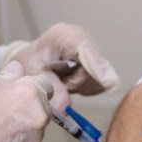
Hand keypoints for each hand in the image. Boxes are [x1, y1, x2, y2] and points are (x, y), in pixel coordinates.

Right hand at [0, 61, 52, 141]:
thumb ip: (7, 77)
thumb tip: (17, 70)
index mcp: (30, 93)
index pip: (46, 84)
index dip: (33, 86)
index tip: (21, 90)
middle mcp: (39, 117)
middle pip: (43, 107)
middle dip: (29, 107)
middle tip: (5, 111)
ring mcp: (34, 141)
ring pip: (36, 128)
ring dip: (24, 126)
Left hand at [3, 23, 119, 111]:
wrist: (33, 59)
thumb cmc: (30, 61)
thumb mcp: (34, 73)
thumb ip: (50, 87)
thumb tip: (65, 107)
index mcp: (65, 35)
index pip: (86, 50)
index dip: (98, 67)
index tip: (111, 83)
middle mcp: (83, 40)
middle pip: (93, 69)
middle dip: (75, 82)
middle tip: (56, 79)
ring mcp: (92, 52)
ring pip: (95, 79)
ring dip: (77, 86)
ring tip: (60, 78)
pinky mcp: (97, 65)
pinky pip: (96, 85)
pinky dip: (82, 88)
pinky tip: (68, 80)